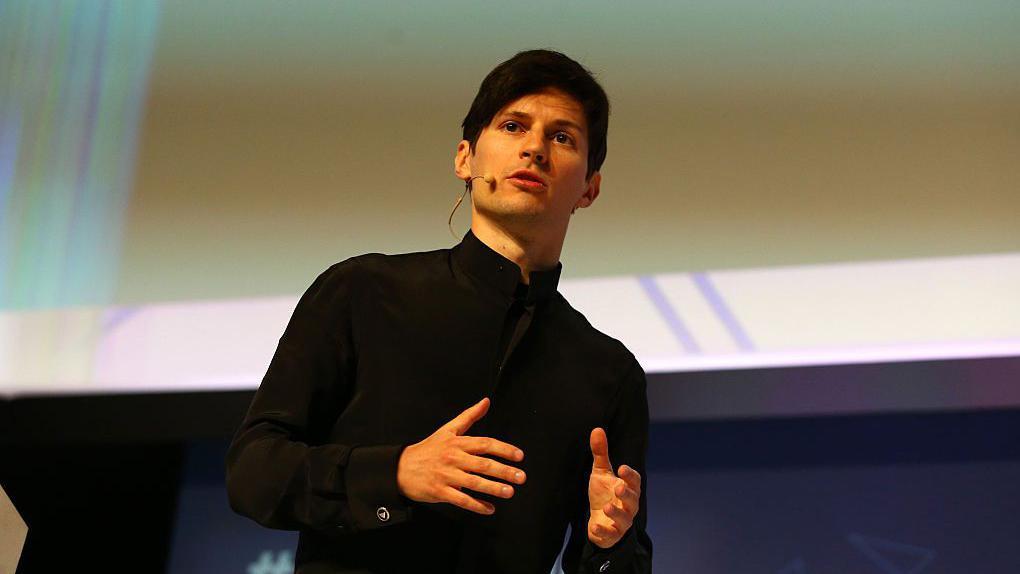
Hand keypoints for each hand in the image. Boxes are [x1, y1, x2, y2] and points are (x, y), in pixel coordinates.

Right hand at [397, 397, 525, 514]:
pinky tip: (489, 508)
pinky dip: (476, 505)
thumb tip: (486, 402)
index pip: (485, 444)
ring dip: (493, 488)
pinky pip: (461, 500)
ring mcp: (446, 475)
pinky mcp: (440, 492)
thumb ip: (469, 416)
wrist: (401, 467)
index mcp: (457, 442)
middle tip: (521, 477)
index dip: (504, 449)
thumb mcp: (447, 429)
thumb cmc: (428, 449)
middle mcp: (453, 458)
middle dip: (504, 471)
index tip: (519, 456)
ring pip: (474, 482)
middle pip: (483, 464)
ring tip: (509, 492)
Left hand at [587, 427, 640, 547]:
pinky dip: (603, 531)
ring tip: (608, 507)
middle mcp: (629, 505)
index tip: (621, 468)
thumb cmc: (604, 493)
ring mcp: (621, 521)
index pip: (634, 481)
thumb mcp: (601, 472)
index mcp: (628, 488)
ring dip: (617, 513)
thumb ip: (601, 453)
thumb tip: (597, 429)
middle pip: (633, 500)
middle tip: (618, 488)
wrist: (599, 520)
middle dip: (626, 494)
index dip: (630, 475)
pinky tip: (595, 526)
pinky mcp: (612, 534)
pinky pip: (610, 534)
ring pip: (624, 519)